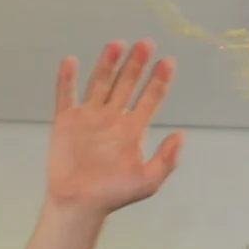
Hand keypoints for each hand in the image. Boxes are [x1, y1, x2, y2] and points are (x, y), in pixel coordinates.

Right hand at [48, 41, 181, 212]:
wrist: (79, 204)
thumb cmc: (113, 195)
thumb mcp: (148, 181)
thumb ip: (167, 160)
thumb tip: (182, 135)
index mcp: (133, 129)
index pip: (150, 98)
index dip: (159, 80)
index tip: (168, 61)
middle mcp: (112, 118)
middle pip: (126, 84)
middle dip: (136, 64)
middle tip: (146, 43)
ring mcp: (89, 117)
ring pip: (99, 83)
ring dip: (108, 64)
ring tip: (117, 44)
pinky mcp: (66, 121)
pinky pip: (66, 95)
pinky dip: (67, 79)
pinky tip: (71, 61)